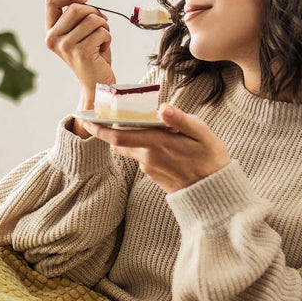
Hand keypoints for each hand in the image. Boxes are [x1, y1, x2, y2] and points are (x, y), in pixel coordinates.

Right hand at [45, 0, 115, 107]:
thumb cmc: (91, 54)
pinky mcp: (81, 53)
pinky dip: (108, 39)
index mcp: (50, 32)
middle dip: (95, 13)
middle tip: (101, 26)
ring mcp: (66, 47)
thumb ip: (73, 7)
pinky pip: (102, 32)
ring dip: (104, 28)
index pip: (51, 1)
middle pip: (76, 8)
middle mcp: (53, 39)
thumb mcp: (81, 28)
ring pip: (92, 19)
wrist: (97, 82)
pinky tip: (102, 51)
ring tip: (101, 41)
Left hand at [80, 104, 231, 192]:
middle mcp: (148, 158)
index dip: (99, 128)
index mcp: (157, 144)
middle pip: (118, 143)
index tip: (86, 119)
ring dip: (126, 138)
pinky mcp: (154, 176)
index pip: (118, 136)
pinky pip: (141, 158)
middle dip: (105, 131)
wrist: (215, 193)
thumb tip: (163, 107)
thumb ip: (180, 120)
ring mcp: (150, 169)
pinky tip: (152, 139)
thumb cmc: (211, 159)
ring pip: (130, 150)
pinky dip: (140, 147)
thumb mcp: (202, 134)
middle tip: (97, 117)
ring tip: (130, 124)